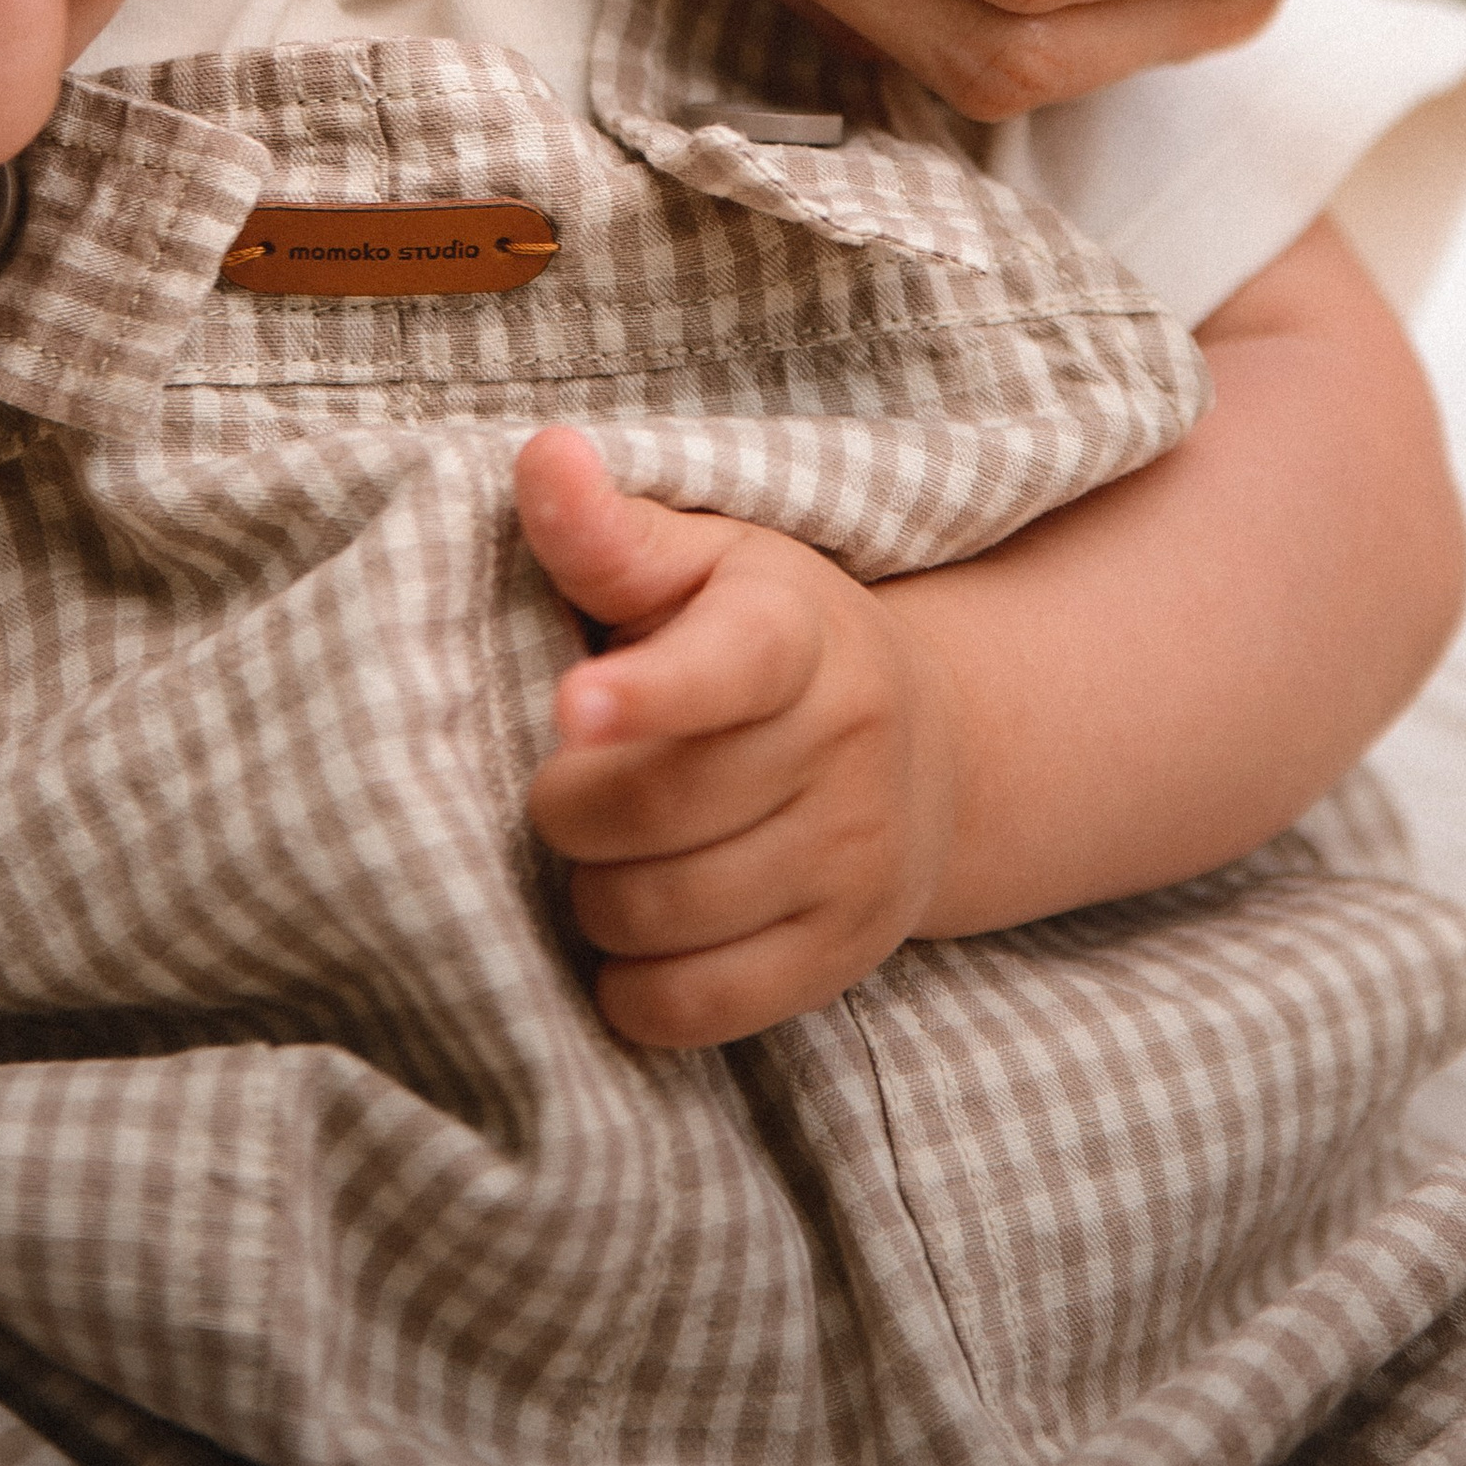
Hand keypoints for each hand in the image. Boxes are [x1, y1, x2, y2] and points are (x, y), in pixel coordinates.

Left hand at [517, 424, 954, 1048]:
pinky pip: (694, 1009)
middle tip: (566, 782)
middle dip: (567, 807)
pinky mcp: (842, 956)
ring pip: (660, 914)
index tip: (570, 704)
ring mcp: (853, 858)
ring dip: (594, 894)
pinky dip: (632, 986)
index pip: (727, 666)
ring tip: (605, 851)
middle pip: (652, 808)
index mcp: (794, 632)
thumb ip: (611, 532)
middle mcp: (844, 743)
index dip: (647, 690)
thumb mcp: (701, 563)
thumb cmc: (762, 637)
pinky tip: (634, 936)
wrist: (925, 745)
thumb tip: (540, 457)